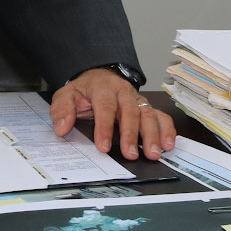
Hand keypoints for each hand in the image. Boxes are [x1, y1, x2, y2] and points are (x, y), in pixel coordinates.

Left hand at [49, 68, 175, 160]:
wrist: (99, 76)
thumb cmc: (84, 90)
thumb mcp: (66, 95)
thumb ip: (62, 110)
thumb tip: (61, 127)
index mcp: (102, 88)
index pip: (105, 107)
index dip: (105, 127)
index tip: (104, 147)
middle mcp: (123, 92)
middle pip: (130, 111)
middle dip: (131, 134)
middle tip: (130, 155)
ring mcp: (137, 99)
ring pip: (149, 114)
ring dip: (153, 135)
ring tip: (153, 154)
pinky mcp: (146, 107)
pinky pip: (161, 116)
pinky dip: (167, 130)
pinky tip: (169, 144)